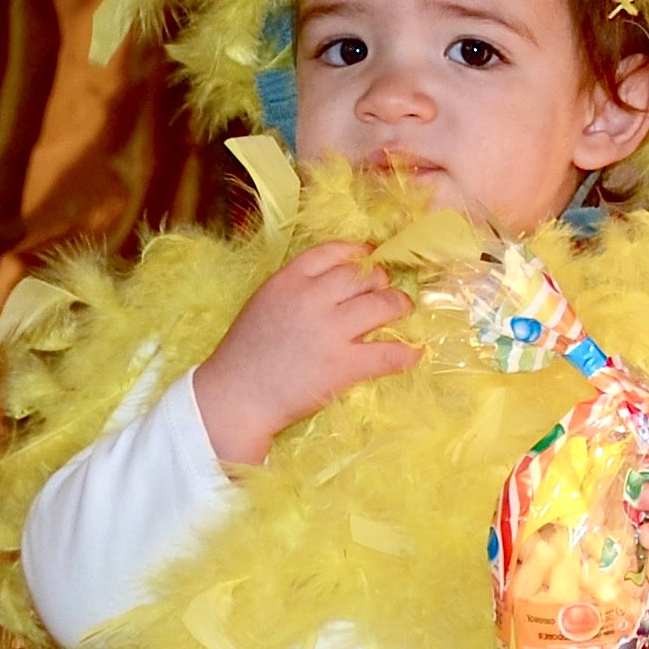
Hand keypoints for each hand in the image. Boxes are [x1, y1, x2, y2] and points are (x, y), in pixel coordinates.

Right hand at [187, 238, 419, 465]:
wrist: (234, 397)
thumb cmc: (244, 354)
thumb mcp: (264, 304)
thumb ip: (296, 289)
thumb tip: (335, 282)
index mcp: (288, 280)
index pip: (332, 252)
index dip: (357, 252)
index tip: (369, 255)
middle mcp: (312, 299)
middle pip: (362, 275)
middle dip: (379, 280)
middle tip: (383, 290)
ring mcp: (330, 331)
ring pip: (382, 304)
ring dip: (398, 305)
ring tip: (402, 310)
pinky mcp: (343, 365)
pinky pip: (387, 353)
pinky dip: (406, 352)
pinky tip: (415, 353)